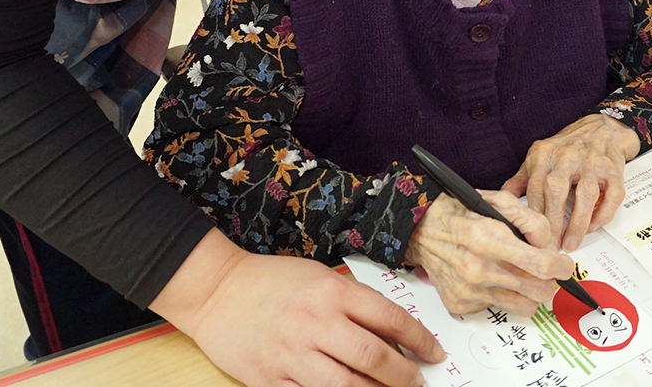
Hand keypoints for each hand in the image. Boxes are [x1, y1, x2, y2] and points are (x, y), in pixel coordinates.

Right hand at [152, 229, 443, 386]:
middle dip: (404, 375)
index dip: (419, 340)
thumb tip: (392, 333)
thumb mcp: (318, 276)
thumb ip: (352, 302)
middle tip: (417, 383)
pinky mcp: (269, 379)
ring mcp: (292, 354)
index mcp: (331, 291)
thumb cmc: (271, 281)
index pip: (389, 318)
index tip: (434, 353)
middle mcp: (315, 322)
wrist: (216, 290)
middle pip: (374, 357)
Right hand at [404, 191, 574, 316]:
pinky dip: (501, 295)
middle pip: (537, 291)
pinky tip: (491, 277)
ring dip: (529, 292)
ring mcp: (468, 290)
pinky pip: (498, 308)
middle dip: (549, 281)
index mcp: (487, 239)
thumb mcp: (497, 201)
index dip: (561, 267)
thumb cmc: (459, 212)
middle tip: (544, 270)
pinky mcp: (460, 304)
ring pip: (524, 307)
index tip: (565, 265)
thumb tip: (550, 246)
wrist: (420, 229)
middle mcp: (477, 268)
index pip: (540, 265)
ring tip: (520, 275)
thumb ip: (531, 221)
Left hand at [502, 114, 640, 252]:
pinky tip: (592, 227)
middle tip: (551, 245)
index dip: (534, 213)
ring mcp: (593, 163)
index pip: (535, 186)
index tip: (532, 236)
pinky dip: (602, 214)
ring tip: (571, 243)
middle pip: (557, 189)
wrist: (601, 128)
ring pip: (586, 193)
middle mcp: (568, 156)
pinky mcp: (614, 171)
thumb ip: (521, 179)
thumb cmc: (567, 147)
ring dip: (578, 221)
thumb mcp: (539, 157)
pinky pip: (611, 196)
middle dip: (553, 220)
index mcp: (545, 154)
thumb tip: (500, 200)